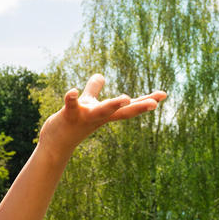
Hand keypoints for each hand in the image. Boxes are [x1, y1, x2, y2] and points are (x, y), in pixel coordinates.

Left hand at [38, 74, 166, 160]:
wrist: (55, 143)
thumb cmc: (72, 123)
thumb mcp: (87, 103)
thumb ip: (93, 89)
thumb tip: (101, 76)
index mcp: (105, 113)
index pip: (129, 107)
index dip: (146, 100)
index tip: (164, 94)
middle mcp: (98, 117)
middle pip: (121, 112)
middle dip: (138, 106)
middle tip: (155, 103)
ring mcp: (84, 117)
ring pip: (101, 111)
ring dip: (113, 105)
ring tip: (125, 97)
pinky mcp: (68, 116)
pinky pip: (71, 106)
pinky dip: (71, 98)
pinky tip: (72, 91)